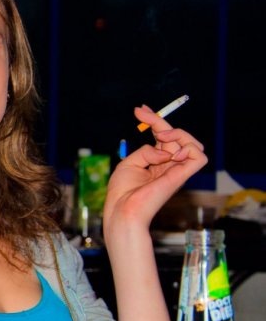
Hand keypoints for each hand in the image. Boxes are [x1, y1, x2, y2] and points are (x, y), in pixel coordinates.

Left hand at [103, 104, 206, 238]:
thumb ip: (147, 151)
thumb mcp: (130, 163)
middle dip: (160, 120)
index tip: (140, 110)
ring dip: (179, 134)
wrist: (123, 210)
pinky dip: (188, 148)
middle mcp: (169, 166)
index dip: (154, 120)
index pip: (163, 137)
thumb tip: (163, 148)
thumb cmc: (123, 192)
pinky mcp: (180, 177)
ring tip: (160, 137)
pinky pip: (198, 157)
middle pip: (176, 136)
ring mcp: (175, 171)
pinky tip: (171, 153)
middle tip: (142, 115)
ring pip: (193, 144)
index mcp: (157, 163)